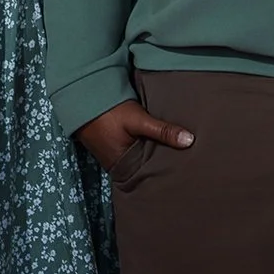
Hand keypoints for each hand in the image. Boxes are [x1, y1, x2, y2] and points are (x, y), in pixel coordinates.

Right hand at [76, 98, 193, 170]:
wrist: (83, 98)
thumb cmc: (110, 111)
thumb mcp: (138, 120)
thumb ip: (162, 131)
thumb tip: (190, 141)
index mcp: (124, 166)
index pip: (150, 175)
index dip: (167, 172)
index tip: (186, 171)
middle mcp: (118, 166)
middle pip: (145, 168)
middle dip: (161, 165)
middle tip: (185, 164)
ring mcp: (114, 157)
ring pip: (139, 159)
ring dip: (152, 154)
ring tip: (176, 155)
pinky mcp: (113, 147)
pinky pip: (133, 152)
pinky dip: (143, 148)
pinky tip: (156, 143)